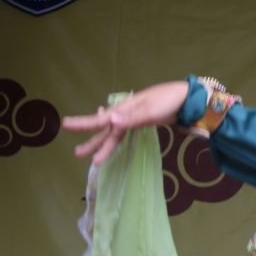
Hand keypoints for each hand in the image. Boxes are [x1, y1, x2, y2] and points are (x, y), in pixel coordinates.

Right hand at [62, 80, 189, 165]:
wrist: (189, 98)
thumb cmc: (169, 101)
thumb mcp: (150, 110)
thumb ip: (131, 118)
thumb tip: (109, 120)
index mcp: (125, 109)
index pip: (101, 120)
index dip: (84, 123)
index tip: (65, 124)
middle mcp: (126, 113)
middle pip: (106, 130)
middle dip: (92, 142)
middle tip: (77, 153)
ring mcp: (134, 118)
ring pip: (115, 133)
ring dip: (104, 143)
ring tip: (92, 157)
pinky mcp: (143, 121)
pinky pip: (124, 130)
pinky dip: (116, 133)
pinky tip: (112, 131)